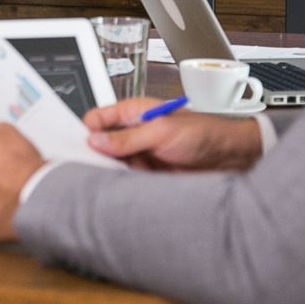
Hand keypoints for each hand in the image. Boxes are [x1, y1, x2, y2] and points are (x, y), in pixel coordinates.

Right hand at [83, 98, 262, 172]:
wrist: (228, 158)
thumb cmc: (202, 133)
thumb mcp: (161, 132)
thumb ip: (127, 138)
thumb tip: (97, 140)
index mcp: (134, 113)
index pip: (98, 120)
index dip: (86, 131)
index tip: (76, 146)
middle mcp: (134, 133)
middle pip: (101, 144)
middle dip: (94, 155)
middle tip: (85, 168)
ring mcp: (140, 154)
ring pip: (112, 164)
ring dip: (109, 172)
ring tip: (102, 181)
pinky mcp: (147, 174)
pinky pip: (126, 180)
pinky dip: (121, 185)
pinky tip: (118, 190)